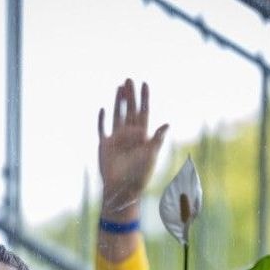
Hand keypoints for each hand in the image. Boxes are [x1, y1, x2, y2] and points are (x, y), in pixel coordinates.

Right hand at [98, 78, 168, 219]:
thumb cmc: (139, 175)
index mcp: (142, 136)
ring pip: (117, 116)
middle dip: (130, 96)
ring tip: (119, 88)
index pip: (143, 112)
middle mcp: (130, 135)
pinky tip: (103, 108)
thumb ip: (157, 139)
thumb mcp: (151, 156)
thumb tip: (167, 124)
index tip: (145, 84)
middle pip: (129, 110)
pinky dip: (102, 119)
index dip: (144, 99)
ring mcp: (117, 139)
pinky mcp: (105, 145)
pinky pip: (103, 129)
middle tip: (129, 79)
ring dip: (118, 102)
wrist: (122, 189)